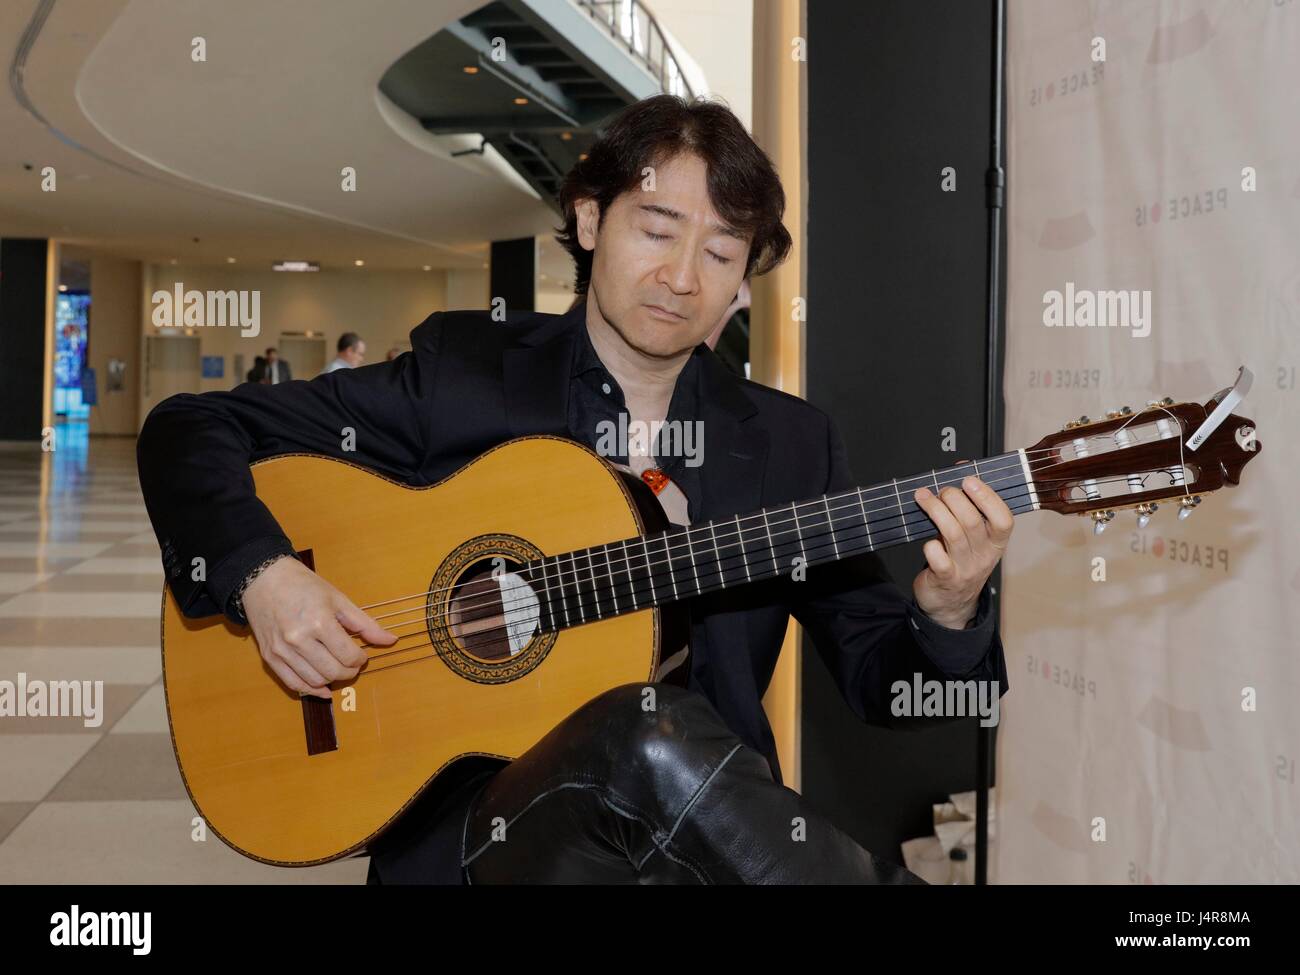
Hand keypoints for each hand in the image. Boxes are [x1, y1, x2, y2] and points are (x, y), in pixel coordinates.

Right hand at [242, 557, 395, 697]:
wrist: (264, 579)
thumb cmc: (303, 585)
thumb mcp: (338, 599)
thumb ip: (365, 624)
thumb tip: (391, 640)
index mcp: (319, 622)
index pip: (348, 656)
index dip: (361, 659)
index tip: (362, 655)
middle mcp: (299, 639)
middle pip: (333, 672)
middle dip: (350, 672)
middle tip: (353, 664)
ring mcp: (282, 650)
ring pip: (315, 681)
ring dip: (332, 680)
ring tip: (338, 669)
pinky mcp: (269, 657)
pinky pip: (293, 683)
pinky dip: (310, 689)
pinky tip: (323, 688)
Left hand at [910, 476, 1013, 628]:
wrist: (950, 602)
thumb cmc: (961, 560)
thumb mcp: (973, 536)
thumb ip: (970, 505)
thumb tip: (961, 467)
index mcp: (995, 542)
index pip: (1003, 520)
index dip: (988, 497)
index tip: (969, 480)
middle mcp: (983, 555)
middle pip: (972, 521)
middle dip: (953, 498)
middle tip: (941, 490)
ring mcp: (965, 568)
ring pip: (952, 534)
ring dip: (935, 510)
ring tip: (923, 497)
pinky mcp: (945, 579)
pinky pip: (938, 558)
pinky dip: (930, 545)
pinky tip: (926, 539)